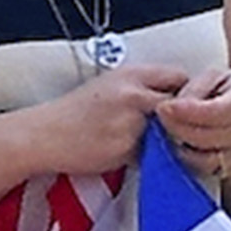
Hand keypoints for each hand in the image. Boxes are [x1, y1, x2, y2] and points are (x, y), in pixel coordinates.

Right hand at [9, 69, 167, 180]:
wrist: (46, 134)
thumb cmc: (75, 112)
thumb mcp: (110, 85)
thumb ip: (142, 88)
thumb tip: (174, 97)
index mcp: (131, 74)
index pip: (179, 77)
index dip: (184, 92)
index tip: (180, 102)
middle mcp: (134, 95)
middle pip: (181, 105)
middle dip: (179, 117)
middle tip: (171, 126)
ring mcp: (132, 122)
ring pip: (170, 132)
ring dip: (165, 138)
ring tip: (146, 140)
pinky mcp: (127, 148)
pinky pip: (152, 153)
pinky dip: (148, 155)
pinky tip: (129, 152)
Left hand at [145, 67, 230, 189]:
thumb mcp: (215, 77)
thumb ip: (194, 90)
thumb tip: (172, 107)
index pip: (214, 112)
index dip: (186, 112)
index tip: (163, 107)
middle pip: (204, 137)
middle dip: (176, 127)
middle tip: (159, 115)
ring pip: (201, 158)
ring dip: (179, 145)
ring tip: (168, 129)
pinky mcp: (229, 169)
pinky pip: (202, 169)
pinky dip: (186, 158)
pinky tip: (177, 143)